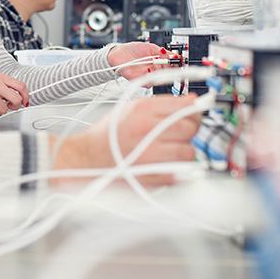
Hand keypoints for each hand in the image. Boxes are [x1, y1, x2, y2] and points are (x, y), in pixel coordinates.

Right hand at [53, 95, 201, 186]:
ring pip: (189, 151)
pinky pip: (183, 171)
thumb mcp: (130, 108)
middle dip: (186, 129)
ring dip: (182, 150)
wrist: (86, 161)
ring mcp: (153, 156)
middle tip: (174, 133)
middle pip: (190, 127)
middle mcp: (148, 131)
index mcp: (142, 110)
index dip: (191, 110)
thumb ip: (161, 104)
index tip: (193, 113)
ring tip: (166, 150)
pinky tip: (162, 163)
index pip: (185, 106)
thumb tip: (192, 102)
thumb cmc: (106, 136)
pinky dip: (177, 168)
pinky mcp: (156, 177)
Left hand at [107, 41, 177, 80]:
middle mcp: (154, 71)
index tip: (179, 59)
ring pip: (159, 79)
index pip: (171, 66)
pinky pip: (147, 82)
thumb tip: (174, 54)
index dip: (176, 64)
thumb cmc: (133, 51)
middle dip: (171, 67)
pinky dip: (149, 76)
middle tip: (171, 60)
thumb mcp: (150, 47)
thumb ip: (161, 52)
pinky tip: (148, 69)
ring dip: (161, 72)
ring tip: (159, 62)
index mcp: (158, 64)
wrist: (117, 52)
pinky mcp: (138, 79)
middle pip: (167, 73)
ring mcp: (147, 76)